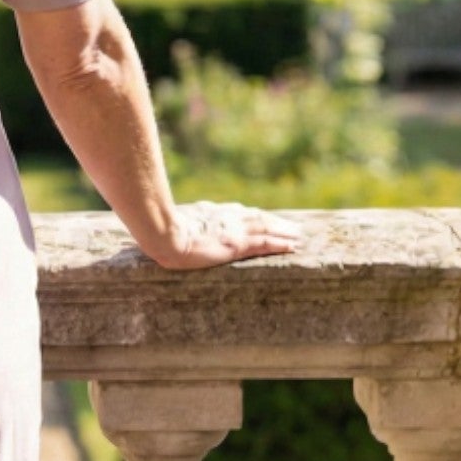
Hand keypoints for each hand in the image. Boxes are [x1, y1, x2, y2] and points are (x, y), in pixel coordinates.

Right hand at [142, 200, 301, 271]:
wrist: (163, 235)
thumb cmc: (160, 229)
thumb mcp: (173, 222)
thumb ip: (180, 222)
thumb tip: (171, 225)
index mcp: (212, 214)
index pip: (239, 214)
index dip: (255, 217)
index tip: (266, 218)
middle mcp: (227, 220)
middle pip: (258, 219)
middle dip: (276, 224)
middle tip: (294, 228)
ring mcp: (233, 232)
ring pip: (266, 230)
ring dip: (284, 233)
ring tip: (299, 237)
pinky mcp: (237, 245)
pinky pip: (265, 244)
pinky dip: (280, 244)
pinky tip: (293, 246)